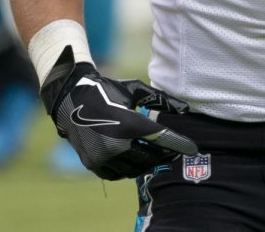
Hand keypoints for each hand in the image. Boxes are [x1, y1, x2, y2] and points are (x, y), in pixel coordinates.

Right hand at [40, 46, 197, 179]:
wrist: (72, 98)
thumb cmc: (109, 90)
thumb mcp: (136, 89)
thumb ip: (161, 100)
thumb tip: (185, 109)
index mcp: (129, 123)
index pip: (160, 139)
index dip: (178, 144)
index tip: (191, 148)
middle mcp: (116, 144)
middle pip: (149, 158)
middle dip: (163, 155)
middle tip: (172, 151)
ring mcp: (103, 156)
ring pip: (134, 169)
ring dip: (146, 164)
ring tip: (154, 155)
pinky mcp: (93, 164)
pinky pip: (116, 174)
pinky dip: (128, 169)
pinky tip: (134, 159)